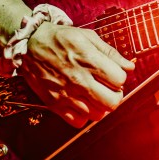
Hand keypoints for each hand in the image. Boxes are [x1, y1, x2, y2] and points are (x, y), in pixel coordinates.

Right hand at [19, 21, 134, 126]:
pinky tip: (82, 103)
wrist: (29, 45)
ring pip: (97, 114)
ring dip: (100, 106)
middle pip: (112, 102)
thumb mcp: (88, 37)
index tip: (113, 74)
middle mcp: (79, 80)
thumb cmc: (59, 38)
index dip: (119, 77)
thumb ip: (110, 53)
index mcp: (89, 61)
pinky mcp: (55, 104)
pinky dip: (84, 116)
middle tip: (109, 88)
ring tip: (95, 95)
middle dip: (115, 95)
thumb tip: (129, 66)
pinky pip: (78, 122)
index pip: (120, 80)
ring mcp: (67, 94)